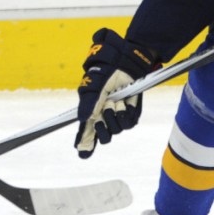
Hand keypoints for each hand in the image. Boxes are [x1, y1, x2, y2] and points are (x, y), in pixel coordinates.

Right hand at [75, 28, 156, 158]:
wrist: (126, 63)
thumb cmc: (106, 71)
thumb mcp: (93, 86)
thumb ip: (88, 103)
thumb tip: (82, 118)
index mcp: (91, 112)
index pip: (86, 132)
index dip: (84, 142)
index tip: (83, 152)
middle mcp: (103, 117)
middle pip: (102, 136)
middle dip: (102, 127)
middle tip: (104, 110)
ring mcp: (117, 117)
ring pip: (115, 130)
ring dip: (114, 115)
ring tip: (115, 100)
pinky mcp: (131, 115)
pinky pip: (128, 123)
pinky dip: (125, 113)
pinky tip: (124, 103)